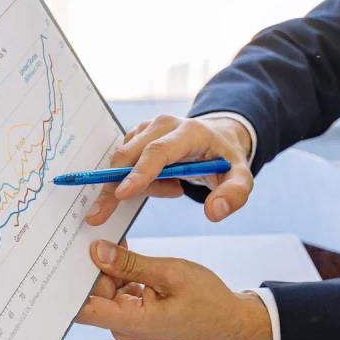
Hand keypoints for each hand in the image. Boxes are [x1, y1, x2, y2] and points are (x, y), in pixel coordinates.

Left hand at [76, 240, 272, 339]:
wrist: (228, 319)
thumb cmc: (207, 301)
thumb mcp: (170, 273)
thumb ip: (131, 263)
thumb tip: (98, 252)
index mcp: (131, 321)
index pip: (83, 309)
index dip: (67, 285)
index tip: (60, 259)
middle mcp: (124, 324)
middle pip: (92, 291)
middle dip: (91, 264)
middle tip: (91, 232)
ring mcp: (128, 318)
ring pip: (105, 286)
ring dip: (107, 264)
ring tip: (111, 238)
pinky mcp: (134, 310)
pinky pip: (117, 287)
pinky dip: (120, 269)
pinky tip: (123, 250)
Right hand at [85, 115, 252, 224]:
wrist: (217, 139)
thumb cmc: (225, 160)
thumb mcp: (241, 178)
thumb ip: (234, 195)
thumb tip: (213, 212)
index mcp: (189, 132)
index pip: (158, 152)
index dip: (138, 173)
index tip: (120, 194)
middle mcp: (163, 124)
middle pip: (129, 157)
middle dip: (112, 187)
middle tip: (99, 215)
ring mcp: (147, 128)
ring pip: (124, 162)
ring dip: (139, 186)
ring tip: (173, 189)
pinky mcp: (137, 135)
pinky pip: (125, 163)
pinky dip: (137, 181)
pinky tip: (165, 183)